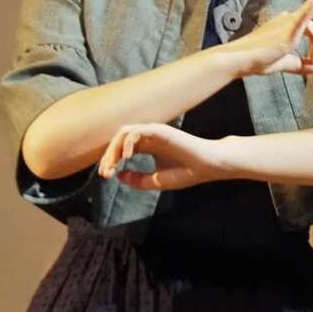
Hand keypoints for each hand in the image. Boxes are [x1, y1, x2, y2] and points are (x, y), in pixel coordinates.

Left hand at [97, 123, 228, 190]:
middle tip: (105, 172)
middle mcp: (148, 138)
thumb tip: (118, 175)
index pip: (121, 149)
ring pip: (124, 133)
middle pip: (119, 141)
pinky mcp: (160, 130)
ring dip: (114, 149)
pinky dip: (127, 142)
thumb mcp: (156, 181)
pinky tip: (126, 156)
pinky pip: (137, 132)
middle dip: (108, 156)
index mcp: (148, 148)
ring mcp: (153, 133)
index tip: (106, 176)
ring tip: (112, 164)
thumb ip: (137, 180)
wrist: (207, 166)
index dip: (110, 161)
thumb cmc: (186, 172)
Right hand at [219, 0, 312, 76]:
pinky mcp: (288, 30)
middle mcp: (293, 18)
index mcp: (292, 24)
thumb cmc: (258, 61)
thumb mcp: (286, 64)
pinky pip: (303, 18)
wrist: (241, 61)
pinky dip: (311, 10)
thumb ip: (303, 65)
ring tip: (311, 63)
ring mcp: (291, 22)